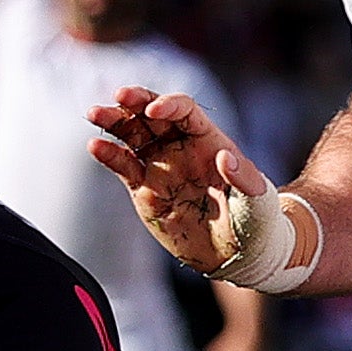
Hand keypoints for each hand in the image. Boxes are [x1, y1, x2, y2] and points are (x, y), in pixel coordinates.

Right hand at [87, 87, 275, 279]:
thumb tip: (224, 157)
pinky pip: (124, 166)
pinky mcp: (144, 190)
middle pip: (153, 115)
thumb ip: (244, 178)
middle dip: (136, 102)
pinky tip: (95, 146)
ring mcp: (160, 167)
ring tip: (94, 114)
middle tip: (119, 96)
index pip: (185, 112)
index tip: (155, 111)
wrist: (237, 255)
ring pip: (133, 135)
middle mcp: (181, 147)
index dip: (170, 106)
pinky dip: (109, 154)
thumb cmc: (255, 222)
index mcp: (209, 141)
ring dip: (114, 122)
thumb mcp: (257, 201)